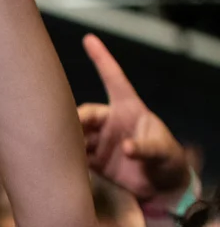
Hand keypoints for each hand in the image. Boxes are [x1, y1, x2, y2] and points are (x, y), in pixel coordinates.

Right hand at [78, 33, 188, 204]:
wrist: (161, 187)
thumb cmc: (168, 161)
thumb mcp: (163, 151)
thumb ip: (146, 147)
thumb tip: (125, 148)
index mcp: (130, 109)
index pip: (114, 79)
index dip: (102, 59)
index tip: (89, 39)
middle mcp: (111, 122)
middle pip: (86, 112)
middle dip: (76, 118)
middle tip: (73, 130)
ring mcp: (100, 141)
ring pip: (76, 133)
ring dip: (68, 139)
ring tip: (61, 146)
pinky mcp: (93, 160)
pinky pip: (74, 154)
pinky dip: (66, 156)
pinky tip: (58, 159)